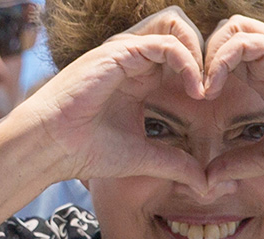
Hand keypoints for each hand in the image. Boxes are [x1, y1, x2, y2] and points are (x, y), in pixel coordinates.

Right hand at [22, 6, 207, 191]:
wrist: (50, 148)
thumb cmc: (88, 150)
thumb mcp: (145, 157)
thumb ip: (177, 165)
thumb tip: (206, 184)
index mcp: (139, 77)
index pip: (181, 56)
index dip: (202, 73)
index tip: (213, 102)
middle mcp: (134, 59)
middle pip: (181, 32)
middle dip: (205, 54)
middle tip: (213, 88)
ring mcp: (126, 52)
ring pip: (176, 28)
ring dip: (199, 55)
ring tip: (204, 89)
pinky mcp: (119, 53)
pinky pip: (165, 44)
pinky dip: (187, 62)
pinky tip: (195, 90)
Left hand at [203, 15, 263, 195]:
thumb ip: (237, 162)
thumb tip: (209, 178)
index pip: (229, 55)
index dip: (206, 70)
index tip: (195, 99)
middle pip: (228, 32)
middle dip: (203, 55)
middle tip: (194, 88)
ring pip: (234, 29)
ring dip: (210, 54)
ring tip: (203, 87)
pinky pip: (247, 42)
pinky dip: (222, 59)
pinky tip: (213, 87)